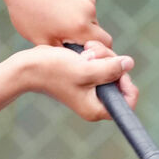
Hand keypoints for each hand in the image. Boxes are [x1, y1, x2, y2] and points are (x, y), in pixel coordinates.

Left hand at [0, 0, 113, 48]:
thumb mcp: (41, 40)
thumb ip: (62, 52)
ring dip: (79, 21)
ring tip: (56, 18)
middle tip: (64, 36)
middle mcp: (89, 11)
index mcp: (80, 27)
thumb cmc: (28, 13)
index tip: (82, 53)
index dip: (97, 51)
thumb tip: (76, 61)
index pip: (105, 44)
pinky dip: (77, 8)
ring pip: (90, 17)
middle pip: (97, 31)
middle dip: (85, 36)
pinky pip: (86, 4)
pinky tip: (58, 4)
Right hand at [16, 40, 136, 121]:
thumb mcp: (85, 69)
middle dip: (111, 63)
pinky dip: (96, 53)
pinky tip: (84, 50)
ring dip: (102, 54)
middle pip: (120, 80)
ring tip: (86, 51)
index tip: (117, 70)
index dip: (128, 84)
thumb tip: (129, 64)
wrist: (29, 66)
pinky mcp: (85, 76)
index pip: (127, 102)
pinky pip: (101, 63)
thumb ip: (110, 69)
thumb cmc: (53, 71)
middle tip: (94, 56)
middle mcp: (95, 101)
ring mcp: (90, 88)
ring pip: (111, 68)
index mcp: (96, 108)